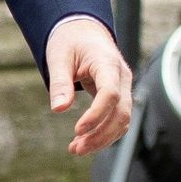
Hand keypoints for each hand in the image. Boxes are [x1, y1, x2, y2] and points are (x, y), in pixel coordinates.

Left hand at [46, 16, 131, 157]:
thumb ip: (60, 83)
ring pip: (122, 120)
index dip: (96, 115)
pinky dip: (104, 133)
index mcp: (107, 63)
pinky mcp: (118, 96)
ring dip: (102, 138)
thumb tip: (58, 109)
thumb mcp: (58, 58)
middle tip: (75, 149)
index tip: (76, 130)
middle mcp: (121, 77)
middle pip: (121, 112)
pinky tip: (84, 142)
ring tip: (76, 149)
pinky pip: (117, 118)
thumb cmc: (69, 42)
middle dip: (100, 134)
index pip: (110, 94)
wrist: (82, 32)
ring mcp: (123, 87)